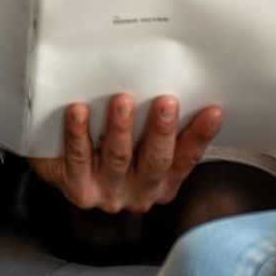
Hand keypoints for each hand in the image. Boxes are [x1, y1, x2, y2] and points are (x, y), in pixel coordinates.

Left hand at [27, 94, 223, 213]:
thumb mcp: (141, 140)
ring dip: (121, 129)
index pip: (186, 157)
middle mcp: (140, 191)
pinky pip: (79, 159)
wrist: (62, 167)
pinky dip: (79, 134)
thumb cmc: (107, 146)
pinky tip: (78, 112)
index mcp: (163, 180)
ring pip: (118, 159)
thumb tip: (180, 82)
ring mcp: (110, 193)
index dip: (201, 135)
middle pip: (155, 161)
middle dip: (161, 131)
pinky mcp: (79, 189)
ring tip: (122, 101)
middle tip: (166, 102)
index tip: (213, 110)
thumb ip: (158, 123)